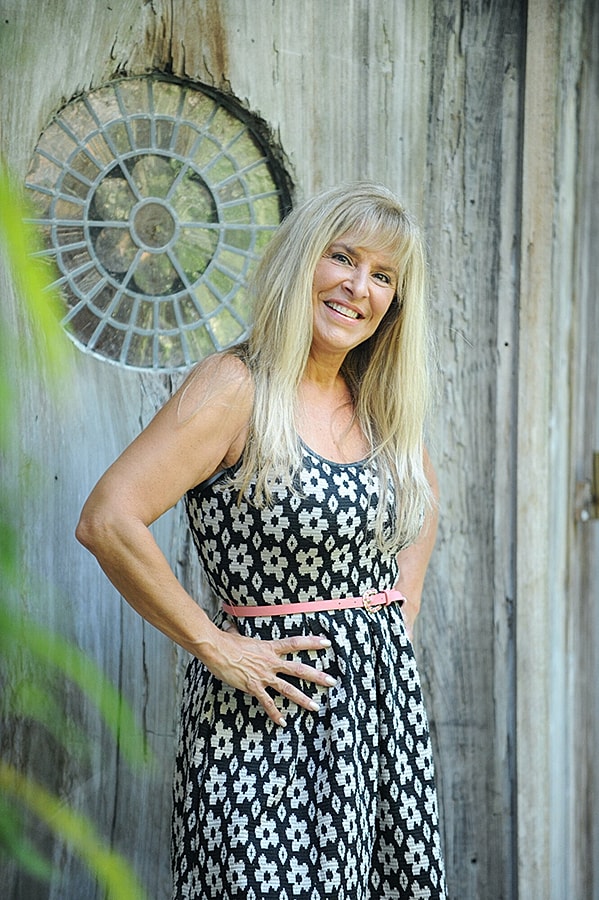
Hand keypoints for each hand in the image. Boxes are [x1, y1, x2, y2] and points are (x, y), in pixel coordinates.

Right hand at [200, 620, 335, 725]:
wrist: (216, 649)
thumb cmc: (226, 640)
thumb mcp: (237, 635)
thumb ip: (239, 632)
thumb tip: (231, 627)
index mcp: (269, 647)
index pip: (295, 643)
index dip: (312, 642)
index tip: (327, 643)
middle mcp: (270, 662)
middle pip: (299, 669)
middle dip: (317, 676)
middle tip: (332, 682)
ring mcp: (263, 675)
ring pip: (288, 688)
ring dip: (303, 698)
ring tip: (315, 706)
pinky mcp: (253, 686)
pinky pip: (267, 703)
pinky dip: (274, 713)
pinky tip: (282, 722)